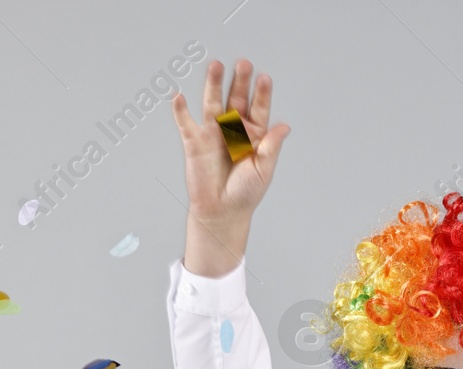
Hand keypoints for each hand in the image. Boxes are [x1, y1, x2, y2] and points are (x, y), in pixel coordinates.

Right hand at [171, 58, 290, 229]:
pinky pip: (185, 122)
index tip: (264, 78)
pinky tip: (178, 96)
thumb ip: (271, 147)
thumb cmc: (245, 193)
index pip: (258, 108)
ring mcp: (213, 132)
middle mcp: (233, 129)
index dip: (261, 94)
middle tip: (244, 63)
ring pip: (212, 102)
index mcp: (253, 135)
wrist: (222, 211)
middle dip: (240, 81)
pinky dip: (180, 110)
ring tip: (216, 65)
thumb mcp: (263, 170)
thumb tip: (284, 127)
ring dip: (213, 84)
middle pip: (236, 99)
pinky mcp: (194, 141)